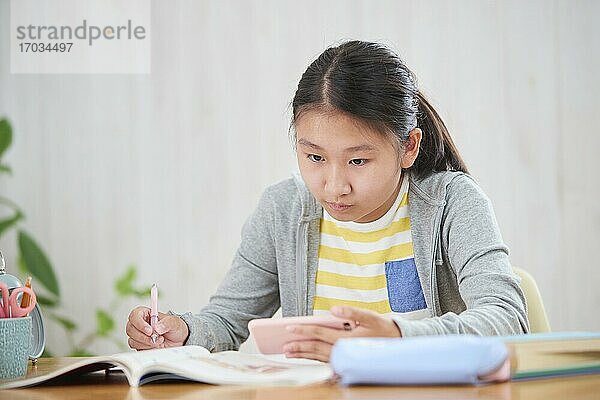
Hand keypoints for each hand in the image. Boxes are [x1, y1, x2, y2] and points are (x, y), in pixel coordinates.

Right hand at [126, 306, 188, 349]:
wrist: (179, 340)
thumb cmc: (175, 328)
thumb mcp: (175, 322)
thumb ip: (167, 323)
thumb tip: (157, 327)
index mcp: (146, 314)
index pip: (135, 315)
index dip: (139, 323)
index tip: (150, 330)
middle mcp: (140, 324)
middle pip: (130, 329)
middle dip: (143, 336)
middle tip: (155, 338)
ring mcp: (139, 336)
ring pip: (132, 340)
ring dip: (146, 343)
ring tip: (160, 341)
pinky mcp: (140, 346)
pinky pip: (137, 349)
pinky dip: (147, 348)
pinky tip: (156, 346)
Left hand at [283, 306, 401, 361]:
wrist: (396, 343)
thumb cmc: (381, 328)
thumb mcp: (369, 316)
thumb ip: (351, 312)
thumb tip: (333, 310)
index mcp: (346, 339)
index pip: (319, 333)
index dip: (304, 330)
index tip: (290, 328)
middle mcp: (343, 351)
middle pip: (315, 348)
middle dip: (299, 347)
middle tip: (284, 345)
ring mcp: (344, 359)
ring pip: (319, 357)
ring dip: (303, 355)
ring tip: (289, 353)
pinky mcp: (345, 362)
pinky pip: (325, 361)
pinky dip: (313, 359)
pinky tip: (306, 356)